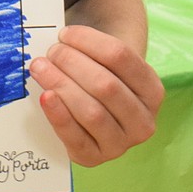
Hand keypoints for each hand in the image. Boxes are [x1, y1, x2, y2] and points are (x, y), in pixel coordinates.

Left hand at [29, 25, 163, 166]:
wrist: (99, 116)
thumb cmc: (102, 80)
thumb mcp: (108, 65)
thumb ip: (92, 49)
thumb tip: (62, 36)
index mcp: (152, 90)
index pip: (120, 56)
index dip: (88, 41)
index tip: (65, 33)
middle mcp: (143, 120)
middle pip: (105, 84)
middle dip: (72, 63)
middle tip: (51, 51)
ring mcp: (121, 144)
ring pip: (91, 112)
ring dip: (61, 84)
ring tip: (40, 67)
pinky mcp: (95, 158)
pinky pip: (75, 137)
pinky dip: (58, 114)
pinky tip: (45, 96)